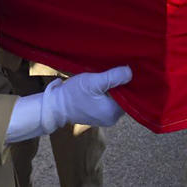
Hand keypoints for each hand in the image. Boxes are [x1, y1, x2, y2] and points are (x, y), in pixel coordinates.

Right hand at [6, 66, 130, 142]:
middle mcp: (112, 118)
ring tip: (113, 73)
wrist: (54, 106)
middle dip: (123, 84)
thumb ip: (113, 77)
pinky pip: (109, 101)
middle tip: (121, 68)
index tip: (128, 69)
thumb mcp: (94, 82)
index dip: (130, 82)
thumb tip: (130, 72)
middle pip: (125, 98)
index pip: (131, 96)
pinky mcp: (98, 114)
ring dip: (115, 87)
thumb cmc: (73, 94)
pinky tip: (106, 82)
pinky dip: (109, 92)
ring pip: (117, 99)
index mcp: (113, 113)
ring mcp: (105, 117)